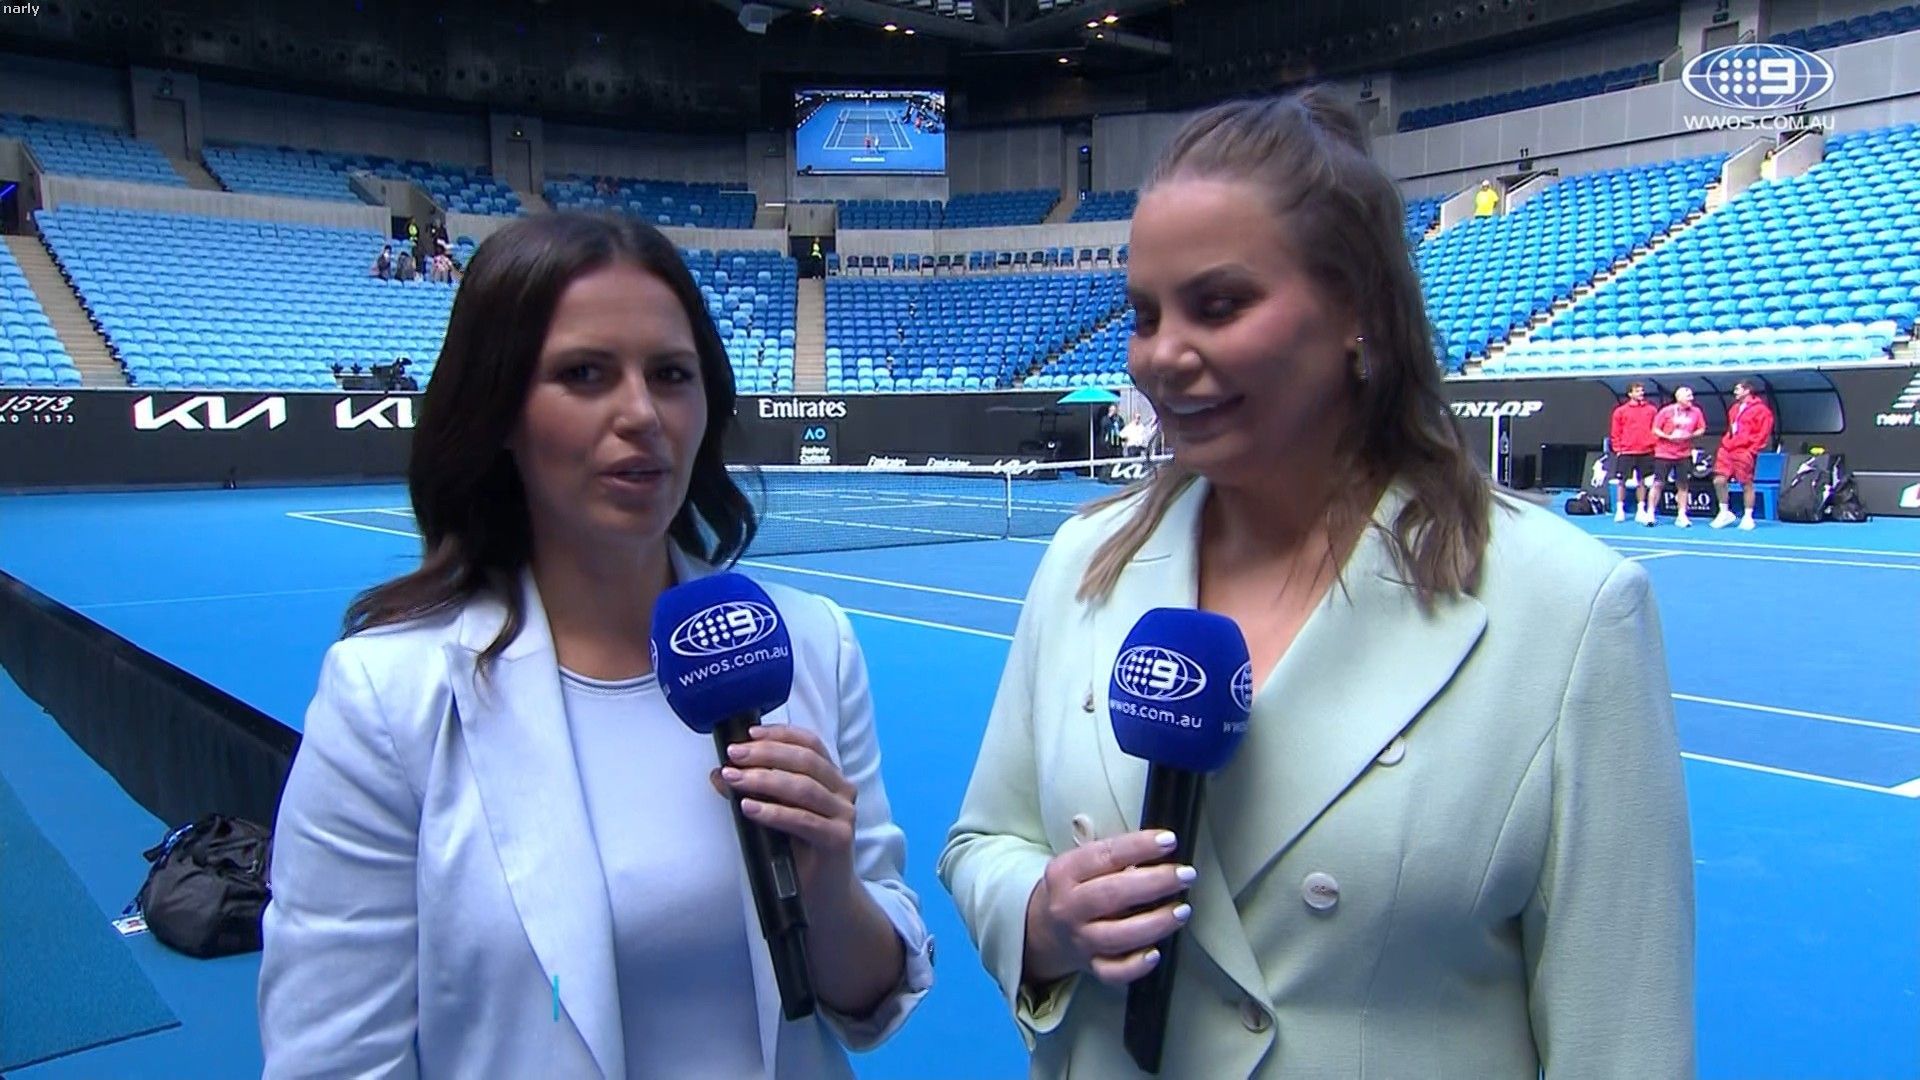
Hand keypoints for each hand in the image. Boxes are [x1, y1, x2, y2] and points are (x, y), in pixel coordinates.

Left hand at [712, 725, 857, 899]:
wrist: (824, 898)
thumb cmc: (799, 852)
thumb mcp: (775, 815)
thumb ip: (755, 792)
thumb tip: (720, 773)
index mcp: (831, 778)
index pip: (810, 744)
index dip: (780, 734)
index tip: (749, 733)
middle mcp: (842, 791)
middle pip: (806, 761)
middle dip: (766, 754)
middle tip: (733, 755)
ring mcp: (844, 815)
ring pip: (804, 787)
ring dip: (764, 780)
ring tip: (735, 779)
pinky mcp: (838, 839)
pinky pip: (803, 820)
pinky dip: (774, 812)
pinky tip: (749, 808)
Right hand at [1022, 829, 1194, 988]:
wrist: (1044, 928)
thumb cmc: (1076, 889)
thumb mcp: (1081, 863)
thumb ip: (1114, 857)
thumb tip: (1161, 848)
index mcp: (1065, 873)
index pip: (1104, 855)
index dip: (1139, 846)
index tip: (1169, 841)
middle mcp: (1068, 906)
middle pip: (1112, 894)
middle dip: (1155, 883)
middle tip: (1185, 875)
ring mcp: (1079, 938)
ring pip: (1118, 935)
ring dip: (1155, 923)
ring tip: (1181, 910)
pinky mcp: (1091, 965)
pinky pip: (1113, 972)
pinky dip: (1136, 965)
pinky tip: (1155, 953)